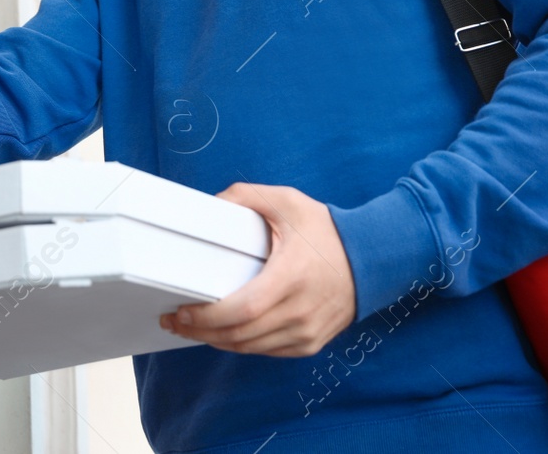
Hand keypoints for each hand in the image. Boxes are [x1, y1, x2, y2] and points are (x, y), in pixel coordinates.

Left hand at [160, 183, 356, 355]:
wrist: (373, 258)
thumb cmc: (327, 231)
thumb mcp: (288, 202)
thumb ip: (246, 196)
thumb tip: (211, 203)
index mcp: (291, 277)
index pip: (242, 311)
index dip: (207, 318)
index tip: (181, 312)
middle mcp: (300, 311)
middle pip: (240, 335)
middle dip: (201, 332)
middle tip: (174, 321)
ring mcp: (307, 332)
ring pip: (250, 348)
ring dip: (217, 341)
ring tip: (191, 328)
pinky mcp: (311, 342)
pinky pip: (267, 351)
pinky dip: (241, 344)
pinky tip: (223, 334)